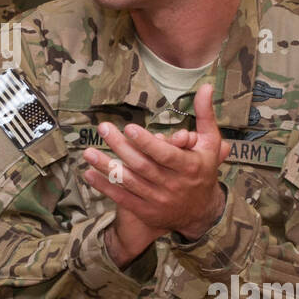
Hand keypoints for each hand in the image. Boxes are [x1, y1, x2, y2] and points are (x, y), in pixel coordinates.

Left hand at [82, 83, 231, 267]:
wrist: (202, 212)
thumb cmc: (204, 170)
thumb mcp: (210, 143)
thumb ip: (205, 115)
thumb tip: (206, 86)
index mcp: (188, 167)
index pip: (164, 154)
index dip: (146, 142)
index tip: (129, 128)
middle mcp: (172, 185)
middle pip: (142, 165)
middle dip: (120, 146)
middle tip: (103, 128)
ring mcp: (158, 200)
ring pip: (129, 182)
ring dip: (106, 167)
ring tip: (88, 152)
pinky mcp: (146, 211)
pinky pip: (122, 198)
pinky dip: (105, 187)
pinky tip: (89, 174)